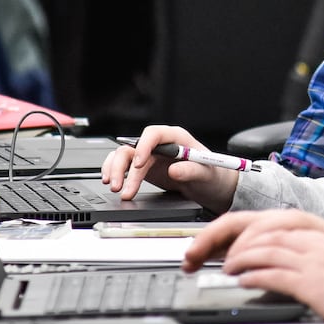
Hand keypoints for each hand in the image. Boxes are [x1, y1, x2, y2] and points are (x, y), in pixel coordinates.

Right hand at [100, 125, 238, 211]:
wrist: (211, 187)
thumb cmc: (212, 175)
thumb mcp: (207, 174)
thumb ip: (191, 171)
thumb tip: (174, 170)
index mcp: (177, 138)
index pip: (154, 134)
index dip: (144, 146)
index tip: (140, 164)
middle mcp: (161, 144)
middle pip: (134, 147)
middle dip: (124, 166)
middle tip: (120, 186)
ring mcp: (151, 156)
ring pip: (125, 156)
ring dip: (116, 171)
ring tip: (115, 188)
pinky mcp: (145, 167)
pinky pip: (125, 165)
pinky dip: (116, 173)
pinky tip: (112, 183)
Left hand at [224, 226, 323, 323]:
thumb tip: (302, 268)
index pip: (286, 229)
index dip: (261, 234)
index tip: (248, 242)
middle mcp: (320, 247)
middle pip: (272, 236)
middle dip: (246, 244)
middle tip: (231, 254)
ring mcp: (315, 264)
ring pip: (268, 252)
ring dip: (243, 259)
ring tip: (230, 267)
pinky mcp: (311, 284)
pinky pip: (274, 275)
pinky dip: (254, 276)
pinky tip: (245, 281)